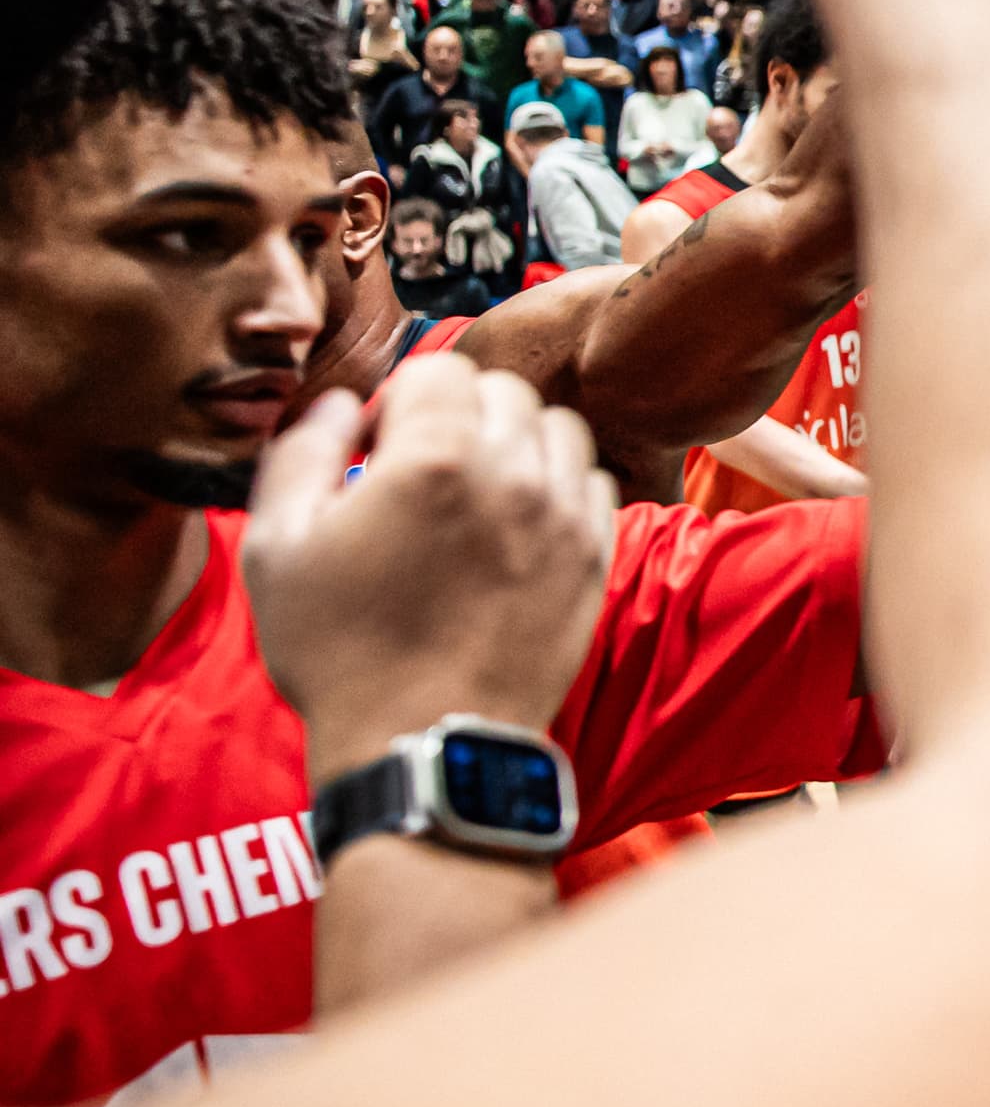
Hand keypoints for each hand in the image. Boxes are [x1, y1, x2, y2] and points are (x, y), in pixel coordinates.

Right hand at [242, 354, 619, 777]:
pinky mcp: (596, 556)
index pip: (442, 366)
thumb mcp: (275, 545)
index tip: (378, 451)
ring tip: (473, 496)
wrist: (424, 740)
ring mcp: (565, 516)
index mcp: (435, 458)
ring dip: (515, 443)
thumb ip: (301, 450)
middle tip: (421, 474)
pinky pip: (591, 482)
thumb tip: (344, 402)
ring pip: (557, 429)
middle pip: (504, 390)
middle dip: (459, 414)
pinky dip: (556, 485)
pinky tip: (514, 526)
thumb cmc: (340, 651)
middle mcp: (515, 474)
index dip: (402, 400)